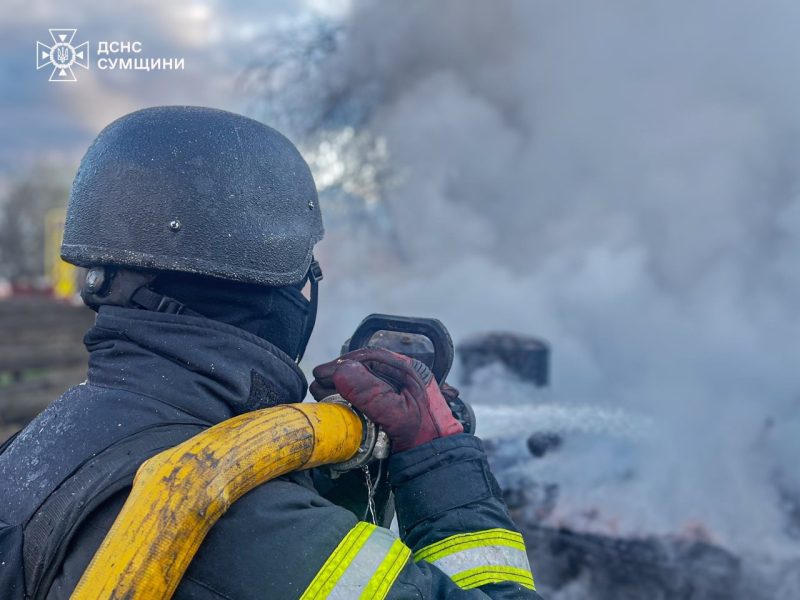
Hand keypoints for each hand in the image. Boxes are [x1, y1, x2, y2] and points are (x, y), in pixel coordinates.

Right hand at [310, 348, 462, 452]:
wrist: (436, 461)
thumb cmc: (424, 437)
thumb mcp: (396, 413)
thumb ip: (370, 392)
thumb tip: (342, 371)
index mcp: (409, 370)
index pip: (370, 357)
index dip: (342, 364)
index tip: (322, 373)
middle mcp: (403, 376)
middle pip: (364, 368)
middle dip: (339, 375)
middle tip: (319, 384)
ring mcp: (398, 391)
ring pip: (364, 381)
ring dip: (342, 386)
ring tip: (325, 394)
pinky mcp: (392, 406)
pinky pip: (368, 395)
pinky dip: (351, 398)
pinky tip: (340, 404)